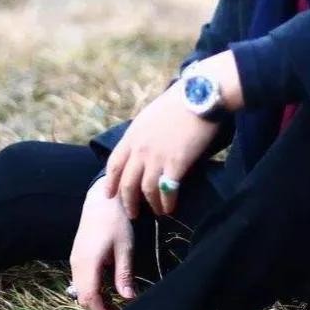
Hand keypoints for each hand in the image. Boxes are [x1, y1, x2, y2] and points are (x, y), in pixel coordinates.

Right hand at [68, 176, 136, 309]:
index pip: (90, 297)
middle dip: (98, 308)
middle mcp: (77, 263)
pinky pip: (79, 279)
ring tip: (113, 304)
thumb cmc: (116, 222)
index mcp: (88, 263)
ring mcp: (74, 259)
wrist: (101, 200)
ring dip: (94, 299)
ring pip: (80, 289)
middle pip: (82, 296)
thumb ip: (124, 274)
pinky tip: (105, 289)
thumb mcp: (125, 248)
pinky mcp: (76, 256)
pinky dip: (90, 289)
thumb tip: (128, 298)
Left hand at [103, 50, 241, 218]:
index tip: (110, 195)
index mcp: (132, 136)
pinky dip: (167, 202)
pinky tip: (170, 207)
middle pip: (127, 183)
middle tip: (133, 214)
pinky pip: (167, 190)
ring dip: (151, 205)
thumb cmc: (178, 102)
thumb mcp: (149, 116)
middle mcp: (140, 149)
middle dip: (128, 202)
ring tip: (157, 212)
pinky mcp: (177, 163)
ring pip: (147, 190)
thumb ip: (141, 134)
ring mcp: (157, 157)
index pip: (114, 164)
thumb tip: (140, 147)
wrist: (199, 96)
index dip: (111, 182)